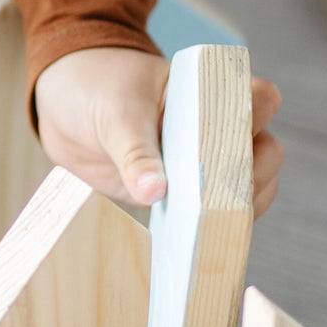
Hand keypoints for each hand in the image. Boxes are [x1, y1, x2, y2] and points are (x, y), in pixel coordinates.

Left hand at [33, 46, 283, 217]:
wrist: (61, 105)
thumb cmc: (95, 87)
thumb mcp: (113, 112)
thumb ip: (135, 150)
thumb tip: (156, 192)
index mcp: (207, 89)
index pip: (260, 99)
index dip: (257, 119)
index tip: (229, 137)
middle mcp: (214, 126)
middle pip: (266, 153)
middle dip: (251, 175)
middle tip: (215, 188)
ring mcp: (201, 163)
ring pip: (249, 189)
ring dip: (236, 207)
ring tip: (205, 218)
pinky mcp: (180, 195)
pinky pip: (211, 214)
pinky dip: (209, 227)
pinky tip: (194, 239)